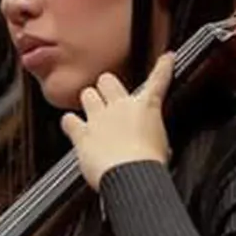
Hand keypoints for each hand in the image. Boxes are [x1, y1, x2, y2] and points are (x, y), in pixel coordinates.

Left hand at [62, 52, 171, 188]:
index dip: (163, 67)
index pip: (158, 80)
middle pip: (107, 79)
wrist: (132, 177)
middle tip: (108, 100)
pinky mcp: (82, 133)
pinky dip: (69, 124)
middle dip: (106, 87)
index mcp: (146, 108)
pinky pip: (68, 119)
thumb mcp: (161, 146)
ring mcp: (98, 118)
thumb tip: (149, 139)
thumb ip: (150, 135)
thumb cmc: (149, 166)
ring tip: (92, 116)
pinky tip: (73, 129)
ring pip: (87, 94)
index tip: (167, 58)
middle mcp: (120, 107)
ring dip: (89, 103)